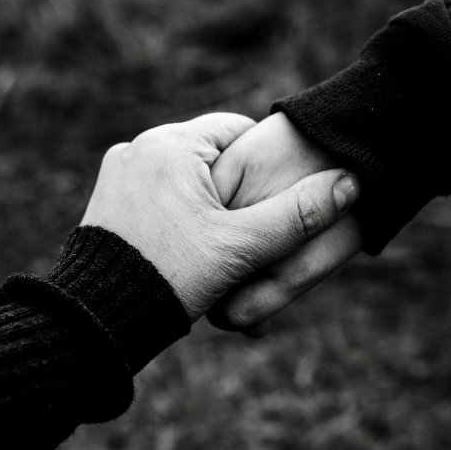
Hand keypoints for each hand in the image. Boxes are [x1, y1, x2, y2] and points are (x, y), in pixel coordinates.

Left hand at [81, 113, 358, 320]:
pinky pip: (155, 193)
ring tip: (219, 242)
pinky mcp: (105, 199)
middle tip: (249, 230)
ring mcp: (117, 172)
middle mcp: (139, 146)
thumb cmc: (171, 279)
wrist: (98, 319)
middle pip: (210, 156)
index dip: (267, 165)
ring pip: (182, 176)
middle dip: (233, 189)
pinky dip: (175, 212)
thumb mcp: (240, 248)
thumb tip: (352, 185)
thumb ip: (298, 217)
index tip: (277, 201)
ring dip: (204, 202)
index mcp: (172, 143)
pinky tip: (186, 247)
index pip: (238, 130)